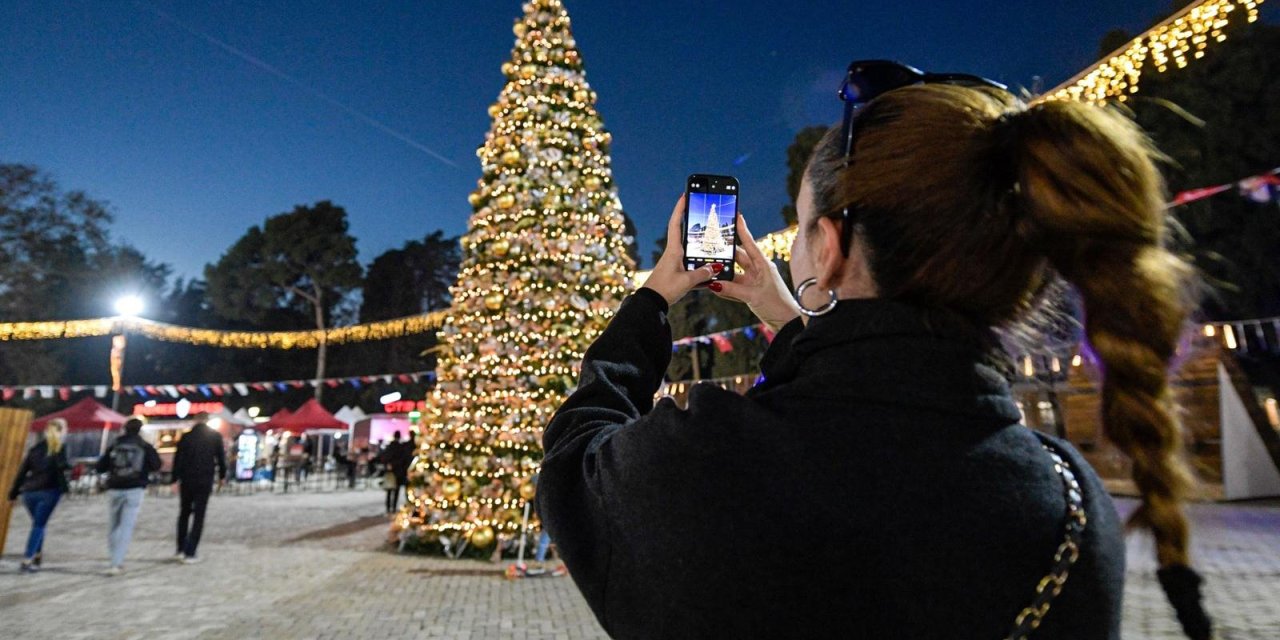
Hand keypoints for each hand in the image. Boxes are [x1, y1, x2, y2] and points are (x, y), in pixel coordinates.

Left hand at [642, 194, 719, 305]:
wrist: (651, 304)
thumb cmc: (664, 289)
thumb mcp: (687, 281)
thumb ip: (702, 273)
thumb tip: (715, 267)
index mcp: (674, 250)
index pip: (676, 224)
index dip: (680, 209)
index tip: (684, 195)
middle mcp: (673, 254)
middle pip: (685, 235)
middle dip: (695, 226)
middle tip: (705, 215)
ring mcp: (675, 264)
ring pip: (691, 253)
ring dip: (702, 251)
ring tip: (715, 248)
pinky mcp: (676, 274)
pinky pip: (692, 268)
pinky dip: (701, 270)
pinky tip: (712, 276)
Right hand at [707, 214, 801, 329]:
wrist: (786, 324)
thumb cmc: (777, 306)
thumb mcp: (753, 296)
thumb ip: (732, 290)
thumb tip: (713, 283)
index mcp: (763, 265)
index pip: (749, 243)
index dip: (742, 229)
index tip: (736, 215)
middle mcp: (758, 270)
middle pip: (738, 257)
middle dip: (725, 252)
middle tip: (710, 245)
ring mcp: (753, 281)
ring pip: (733, 273)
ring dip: (722, 273)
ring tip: (708, 268)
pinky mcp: (750, 292)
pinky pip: (733, 287)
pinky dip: (724, 287)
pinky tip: (713, 286)